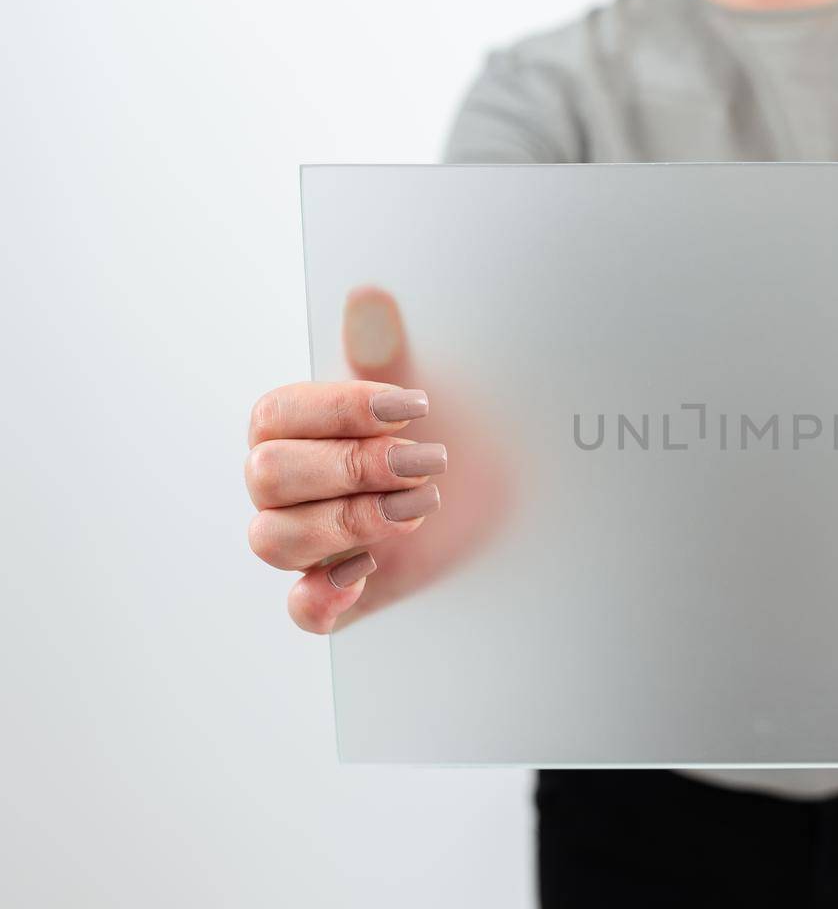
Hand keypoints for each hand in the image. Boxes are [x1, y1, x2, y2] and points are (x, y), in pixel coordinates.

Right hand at [245, 287, 505, 631]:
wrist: (497, 490)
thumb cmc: (443, 432)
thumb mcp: (421, 394)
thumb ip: (387, 354)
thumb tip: (368, 298)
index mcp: (291, 428)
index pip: (277, 415)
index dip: (340, 410)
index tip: (409, 406)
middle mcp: (287, 486)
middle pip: (269, 478)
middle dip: (351, 467)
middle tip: (424, 459)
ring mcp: (309, 539)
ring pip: (275, 540)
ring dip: (346, 523)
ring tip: (417, 506)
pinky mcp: (338, 589)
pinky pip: (301, 609)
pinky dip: (320, 599)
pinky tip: (362, 575)